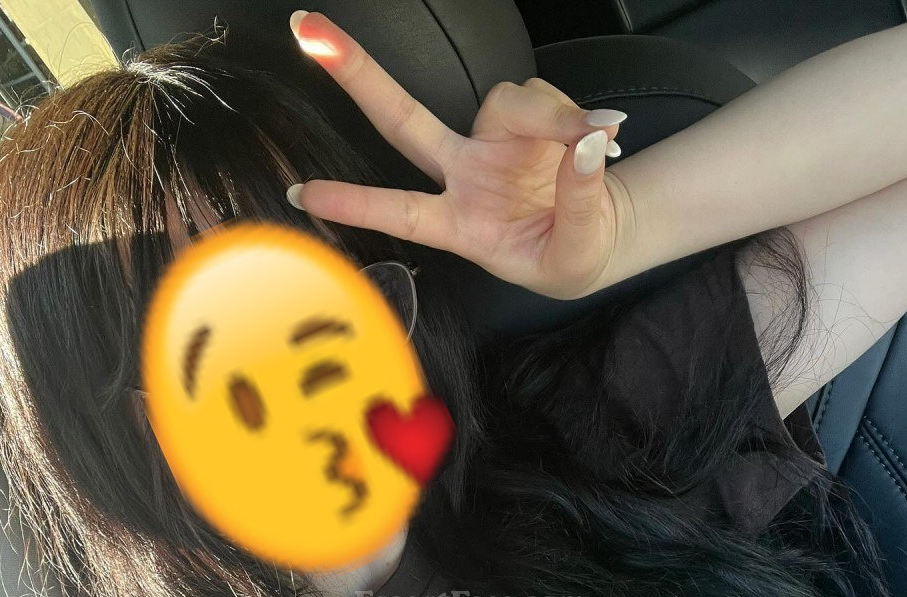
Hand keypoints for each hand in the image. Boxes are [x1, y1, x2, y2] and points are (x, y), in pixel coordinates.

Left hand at [287, 10, 639, 299]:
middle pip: (401, 119)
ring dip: (551, 117)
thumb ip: (579, 201)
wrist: (603, 235)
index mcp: (462, 225)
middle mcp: (464, 175)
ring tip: (594, 143)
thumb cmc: (571, 256)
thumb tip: (585, 143)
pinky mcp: (524, 119)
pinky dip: (573, 112)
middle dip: (358, 75)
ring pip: (504, 100)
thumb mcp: (577, 250)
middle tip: (307, 29)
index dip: (355, 203)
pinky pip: (542, 95)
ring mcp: (490, 143)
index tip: (303, 194)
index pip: (401, 213)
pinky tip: (599, 135)